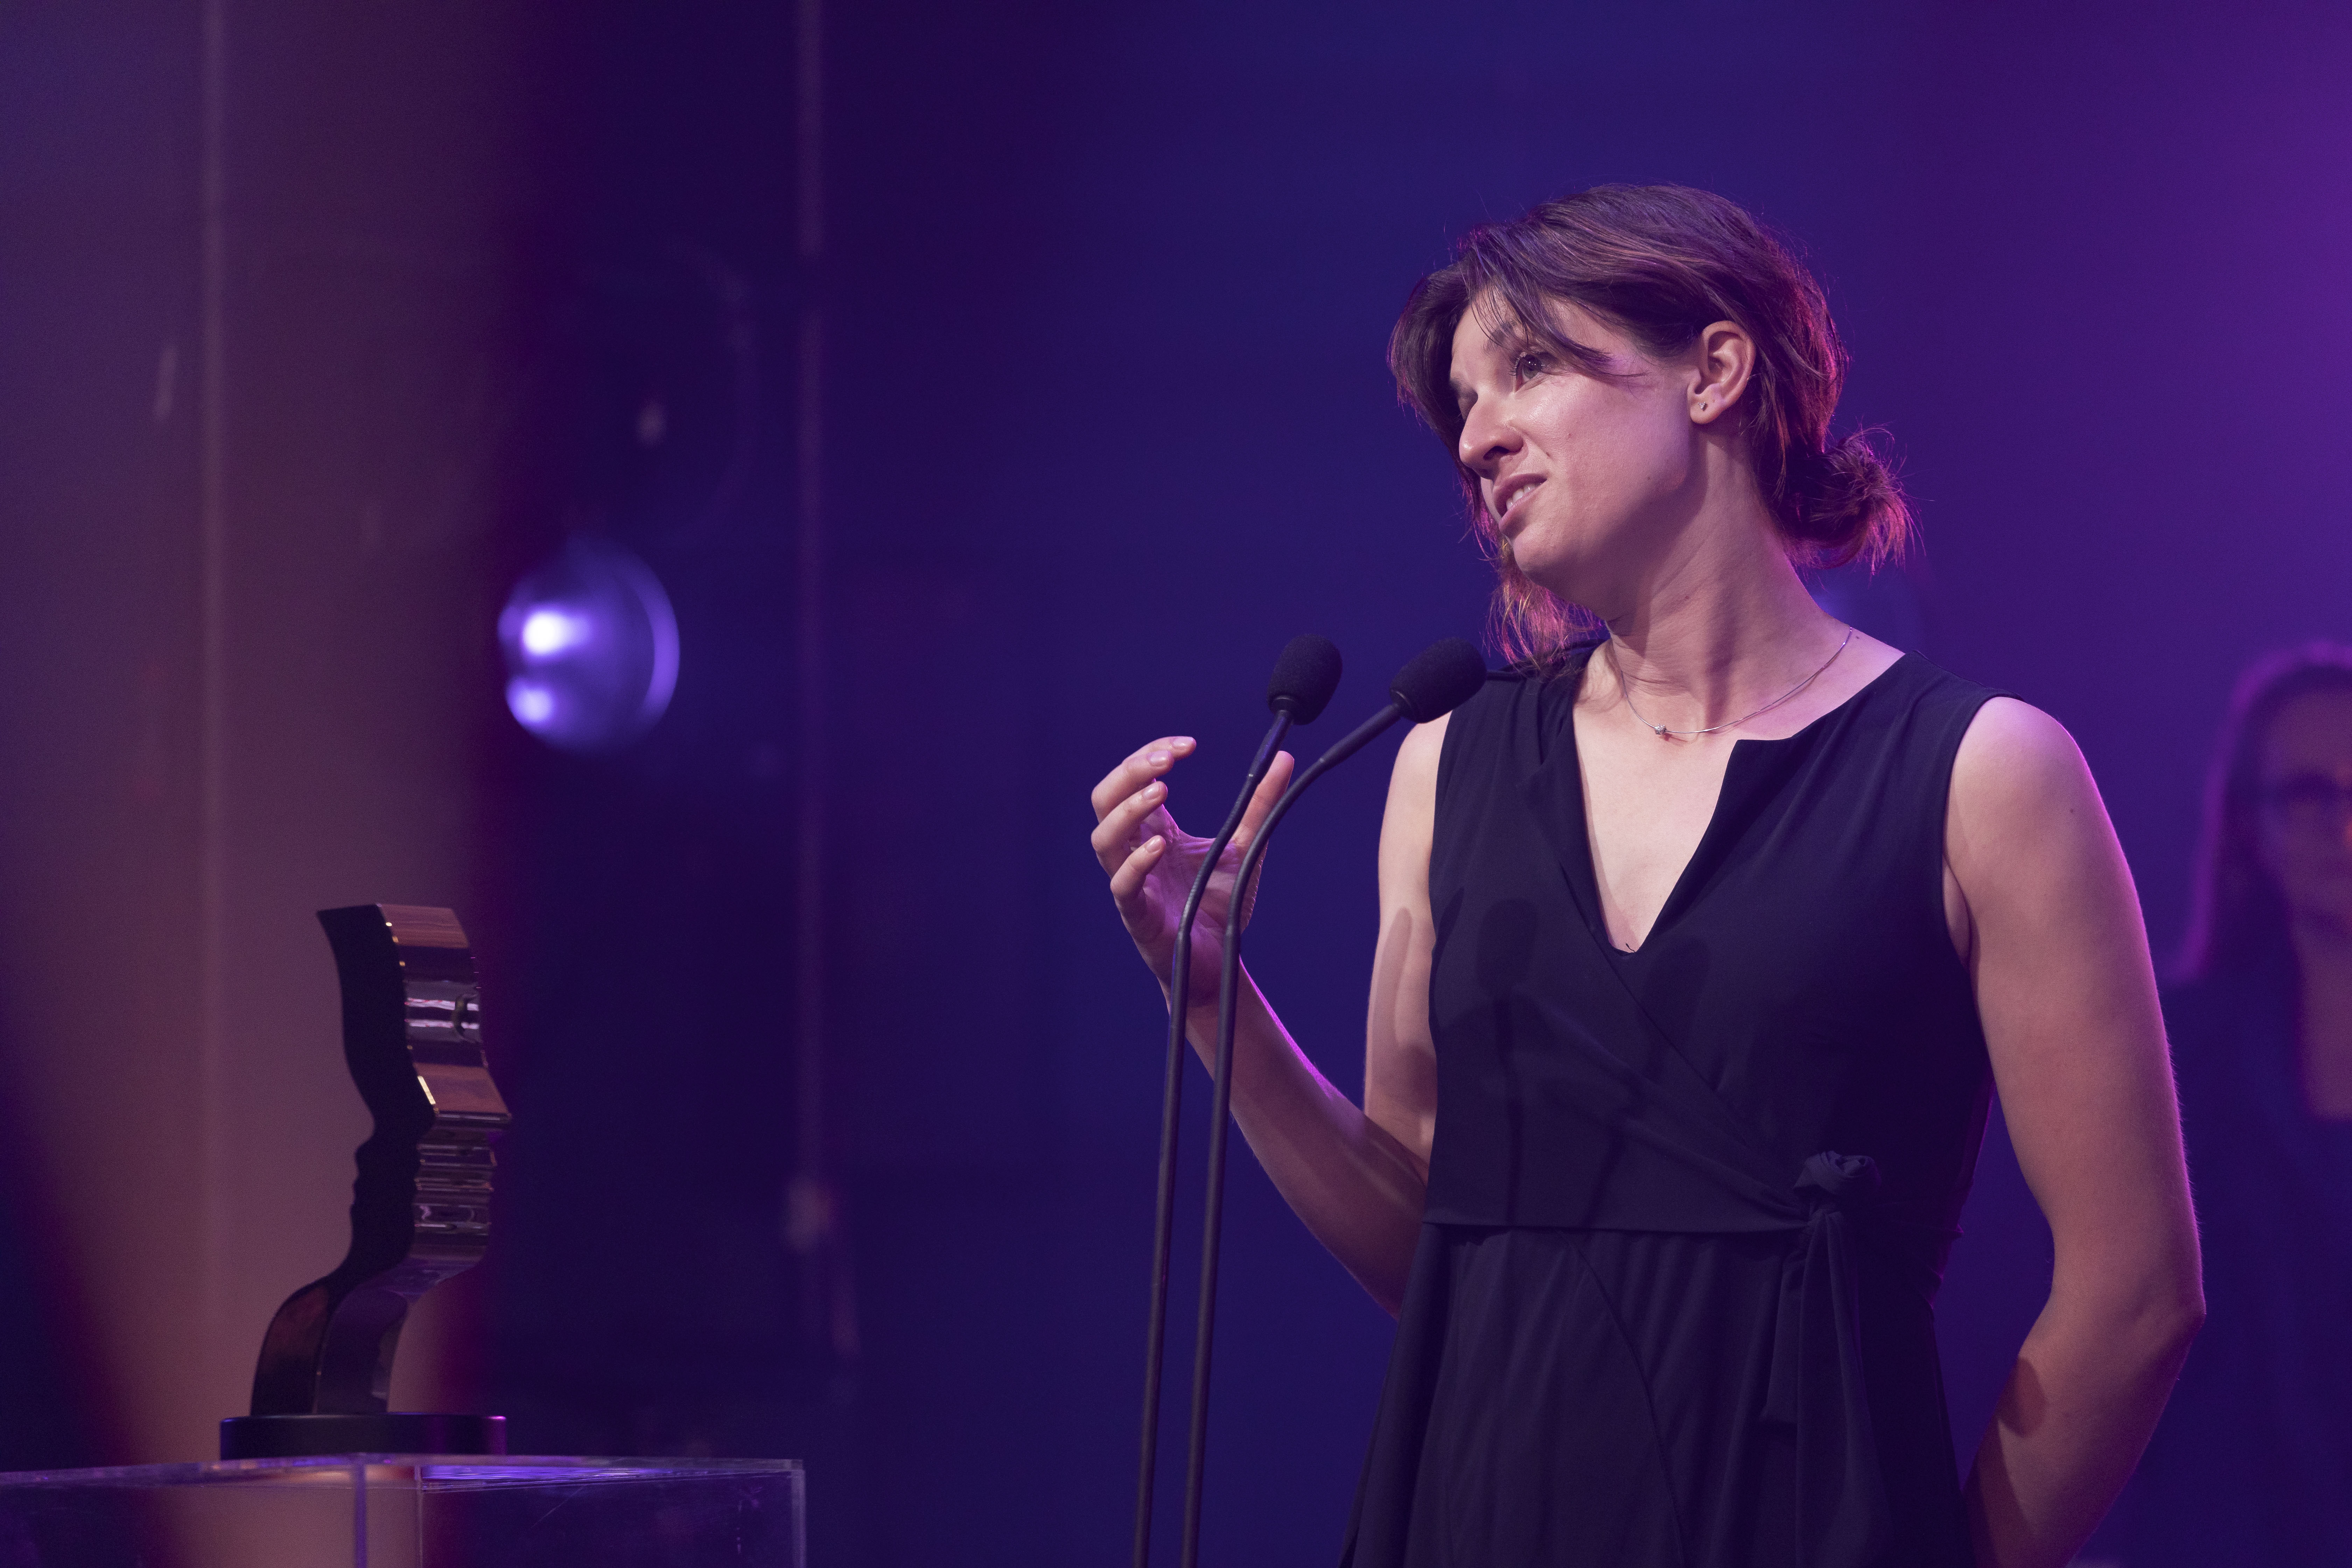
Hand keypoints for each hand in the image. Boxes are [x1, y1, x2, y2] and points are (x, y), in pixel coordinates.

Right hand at [1089, 736, 1294, 1011]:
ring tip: (1160, 792)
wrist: (1219, 957)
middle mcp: (1135, 849)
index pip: (1133, 779)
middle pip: (1106, 799)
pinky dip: (1136, 863)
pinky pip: (1122, 886)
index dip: (1150, 754)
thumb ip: (1260, 803)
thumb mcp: (1244, 844)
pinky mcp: (1137, 914)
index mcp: (1154, 829)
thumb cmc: (1217, 902)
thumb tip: (1283, 758)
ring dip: (1127, 810)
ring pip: (1104, 838)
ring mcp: (1132, 881)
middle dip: (1130, 772)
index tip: (1186, 745)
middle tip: (1166, 759)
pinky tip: (1160, 846)